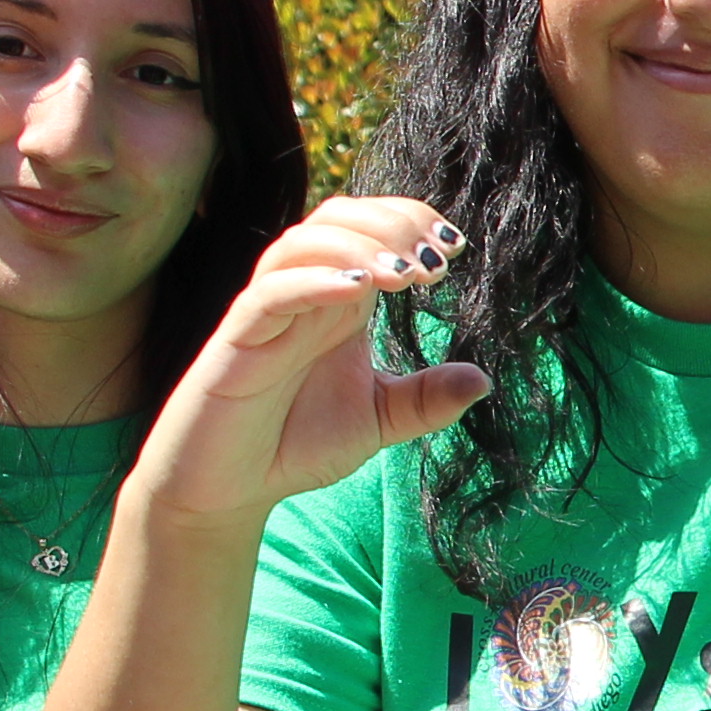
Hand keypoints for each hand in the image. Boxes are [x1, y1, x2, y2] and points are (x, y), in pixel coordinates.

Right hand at [126, 195, 493, 527]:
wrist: (227, 492)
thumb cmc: (292, 444)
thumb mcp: (376, 421)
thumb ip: (426, 400)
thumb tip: (483, 380)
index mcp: (337, 302)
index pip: (368, 228)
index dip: (410, 220)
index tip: (456, 247)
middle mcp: (301, 295)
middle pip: (336, 218)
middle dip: (390, 225)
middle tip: (435, 262)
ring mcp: (265, 314)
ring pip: (299, 243)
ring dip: (356, 246)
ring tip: (403, 276)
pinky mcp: (236, 342)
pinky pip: (269, 295)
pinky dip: (312, 282)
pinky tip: (355, 291)